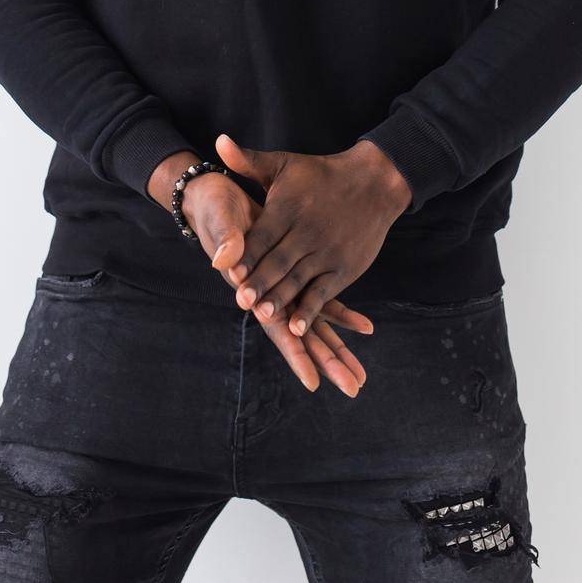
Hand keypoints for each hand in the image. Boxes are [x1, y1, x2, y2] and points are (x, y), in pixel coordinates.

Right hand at [180, 165, 374, 395]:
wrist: (219, 194)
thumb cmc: (215, 208)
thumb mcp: (220, 220)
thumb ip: (225, 239)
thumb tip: (226, 260)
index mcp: (251, 290)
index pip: (276, 328)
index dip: (294, 353)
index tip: (313, 382)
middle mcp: (269, 297)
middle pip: (302, 337)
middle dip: (327, 362)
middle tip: (353, 387)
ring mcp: (284, 288)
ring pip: (315, 327)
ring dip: (338, 350)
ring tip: (360, 376)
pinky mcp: (296, 274)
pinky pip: (323, 300)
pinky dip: (343, 315)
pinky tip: (366, 328)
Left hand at [214, 132, 411, 338]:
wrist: (373, 183)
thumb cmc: (321, 174)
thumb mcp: (284, 164)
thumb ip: (248, 161)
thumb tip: (220, 142)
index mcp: (288, 209)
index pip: (262, 235)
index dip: (246, 253)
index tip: (228, 269)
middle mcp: (307, 232)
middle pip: (279, 261)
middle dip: (260, 281)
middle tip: (241, 299)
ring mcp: (327, 252)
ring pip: (299, 279)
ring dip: (281, 298)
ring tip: (263, 314)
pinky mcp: (344, 268)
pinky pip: (324, 293)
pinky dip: (311, 310)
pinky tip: (296, 327)